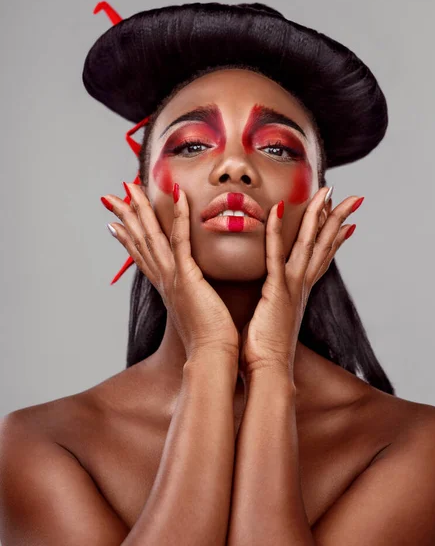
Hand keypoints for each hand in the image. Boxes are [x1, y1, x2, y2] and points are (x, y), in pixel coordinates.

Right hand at [102, 183, 239, 363]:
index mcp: (167, 288)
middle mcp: (164, 280)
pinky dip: (179, 216)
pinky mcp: (187, 276)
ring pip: (152, 236)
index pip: (143, 258)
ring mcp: (173, 277)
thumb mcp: (197, 312)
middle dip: (126, 217)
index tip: (115, 224)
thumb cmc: (210, 339)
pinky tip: (177, 195)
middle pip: (140, 242)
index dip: (128, 239)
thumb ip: (194, 298)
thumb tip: (196, 295)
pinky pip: (180, 239)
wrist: (212, 356)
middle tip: (112, 196)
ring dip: (140, 210)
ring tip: (129, 188)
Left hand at [238, 187, 362, 379]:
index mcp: (301, 291)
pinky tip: (276, 211)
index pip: (322, 258)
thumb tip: (275, 299)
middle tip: (354, 197)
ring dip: (319, 217)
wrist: (269, 372)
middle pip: (324, 246)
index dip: (336, 237)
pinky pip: (276, 257)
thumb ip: (277, 304)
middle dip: (339, 219)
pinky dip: (277, 233)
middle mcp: (302, 286)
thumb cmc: (266, 350)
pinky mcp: (276, 292)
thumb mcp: (274, 318)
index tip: (348, 221)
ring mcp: (292, 288)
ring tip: (327, 193)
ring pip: (309, 245)